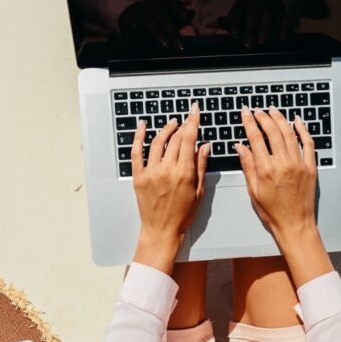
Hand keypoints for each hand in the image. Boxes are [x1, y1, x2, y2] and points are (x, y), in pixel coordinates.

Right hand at [118, 0, 193, 52]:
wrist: (131, 14)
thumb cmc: (155, 17)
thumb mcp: (168, 15)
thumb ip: (180, 17)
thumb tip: (192, 13)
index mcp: (163, 2)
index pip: (172, 3)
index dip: (179, 9)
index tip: (185, 17)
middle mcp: (152, 5)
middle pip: (164, 17)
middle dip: (173, 33)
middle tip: (180, 48)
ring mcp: (139, 11)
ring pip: (149, 22)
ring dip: (158, 34)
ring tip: (165, 47)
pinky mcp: (128, 18)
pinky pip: (131, 22)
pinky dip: (133, 25)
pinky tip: (135, 29)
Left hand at [131, 103, 209, 273]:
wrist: (161, 230)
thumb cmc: (182, 215)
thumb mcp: (198, 192)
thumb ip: (201, 167)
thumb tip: (205, 146)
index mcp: (184, 173)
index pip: (189, 139)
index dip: (193, 121)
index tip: (195, 110)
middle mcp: (167, 170)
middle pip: (175, 139)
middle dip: (183, 125)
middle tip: (187, 120)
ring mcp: (151, 172)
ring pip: (157, 142)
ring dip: (165, 129)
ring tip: (172, 124)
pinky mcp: (138, 177)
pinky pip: (136, 153)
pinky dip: (138, 137)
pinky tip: (142, 127)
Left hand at [217, 0, 289, 49]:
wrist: (269, 1)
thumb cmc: (248, 15)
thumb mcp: (238, 17)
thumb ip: (228, 22)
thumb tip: (213, 23)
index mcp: (243, 5)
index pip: (237, 10)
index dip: (235, 22)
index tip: (234, 35)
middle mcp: (256, 4)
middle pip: (252, 13)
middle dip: (250, 29)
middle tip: (248, 45)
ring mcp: (270, 7)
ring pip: (268, 14)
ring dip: (264, 28)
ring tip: (262, 42)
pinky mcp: (282, 13)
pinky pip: (284, 19)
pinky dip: (283, 28)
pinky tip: (281, 38)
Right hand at [233, 106, 332, 285]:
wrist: (295, 224)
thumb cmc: (273, 212)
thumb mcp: (253, 190)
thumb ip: (248, 166)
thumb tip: (240, 146)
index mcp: (266, 170)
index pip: (256, 138)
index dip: (249, 122)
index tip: (245, 113)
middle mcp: (283, 163)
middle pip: (273, 132)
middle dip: (263, 117)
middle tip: (257, 110)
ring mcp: (298, 164)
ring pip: (289, 133)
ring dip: (280, 119)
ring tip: (273, 111)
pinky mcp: (310, 167)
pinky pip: (308, 143)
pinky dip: (302, 130)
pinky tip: (297, 122)